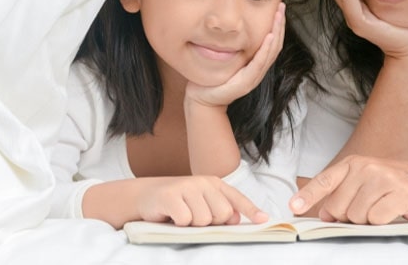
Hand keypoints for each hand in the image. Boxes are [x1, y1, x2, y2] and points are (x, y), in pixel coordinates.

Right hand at [136, 176, 269, 226]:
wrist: (144, 196)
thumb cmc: (177, 203)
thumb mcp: (200, 204)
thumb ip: (219, 209)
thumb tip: (235, 218)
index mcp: (213, 183)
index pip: (236, 198)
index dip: (251, 210)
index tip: (263, 220)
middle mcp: (202, 182)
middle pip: (222, 214)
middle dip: (210, 222)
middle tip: (194, 217)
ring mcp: (186, 187)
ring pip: (203, 220)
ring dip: (191, 224)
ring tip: (181, 216)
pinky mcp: (170, 196)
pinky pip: (185, 220)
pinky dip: (178, 224)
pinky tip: (171, 216)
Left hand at [184, 2, 285, 107]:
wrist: (203, 101)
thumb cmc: (212, 79)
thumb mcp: (226, 59)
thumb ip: (232, 46)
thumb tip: (232, 25)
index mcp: (255, 64)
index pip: (272, 42)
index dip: (277, 26)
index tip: (279, 8)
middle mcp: (258, 70)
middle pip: (276, 44)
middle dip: (280, 24)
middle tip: (282, 6)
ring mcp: (253, 77)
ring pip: (271, 52)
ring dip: (276, 32)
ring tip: (279, 16)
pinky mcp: (246, 82)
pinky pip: (259, 63)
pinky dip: (266, 49)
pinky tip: (269, 36)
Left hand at [289, 155, 407, 224]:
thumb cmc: (392, 187)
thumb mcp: (364, 184)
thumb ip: (343, 195)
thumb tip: (325, 214)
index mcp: (353, 164)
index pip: (324, 182)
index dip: (308, 197)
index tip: (293, 208)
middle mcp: (366, 167)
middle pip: (339, 207)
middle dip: (349, 216)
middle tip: (367, 210)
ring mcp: (383, 178)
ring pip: (356, 215)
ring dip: (367, 221)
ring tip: (381, 209)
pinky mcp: (400, 193)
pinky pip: (376, 219)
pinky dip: (382, 222)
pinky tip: (392, 212)